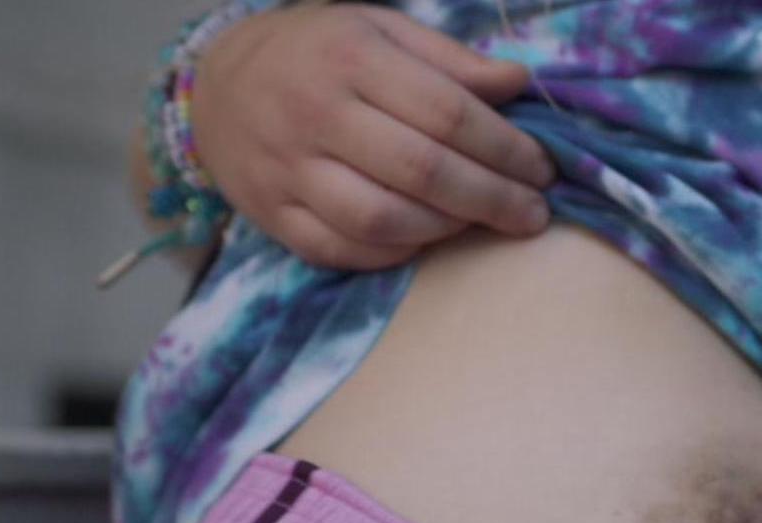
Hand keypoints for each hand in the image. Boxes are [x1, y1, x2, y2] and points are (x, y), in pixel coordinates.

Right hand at [192, 3, 555, 269]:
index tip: (543, 169)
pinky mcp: (271, 215)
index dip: (505, 147)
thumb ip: (450, 60)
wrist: (219, 83)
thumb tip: (519, 84)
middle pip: (421, 171)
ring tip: (478, 222)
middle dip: (491, 198)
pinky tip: (425, 239)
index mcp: (351, 58)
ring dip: (445, 229)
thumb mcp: (381, 31)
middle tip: (532, 213)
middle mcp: (315, 113)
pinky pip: (341, 250)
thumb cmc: (320, 53)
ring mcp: (287, 169)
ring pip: (381, 220)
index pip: (447, 112)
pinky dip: (393, 253)